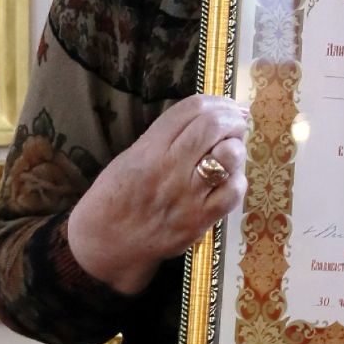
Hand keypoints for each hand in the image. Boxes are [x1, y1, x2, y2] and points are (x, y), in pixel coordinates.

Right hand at [64, 94, 249, 297]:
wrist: (105, 243)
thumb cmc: (117, 196)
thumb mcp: (132, 156)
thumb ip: (166, 136)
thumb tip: (208, 116)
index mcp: (149, 149)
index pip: (190, 110)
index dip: (216, 100)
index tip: (226, 104)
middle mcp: (169, 169)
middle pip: (213, 126)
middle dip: (233, 117)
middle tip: (237, 121)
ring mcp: (187, 197)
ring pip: (229, 155)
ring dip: (236, 147)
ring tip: (230, 151)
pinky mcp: (199, 222)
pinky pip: (233, 191)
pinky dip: (237, 180)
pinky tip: (228, 180)